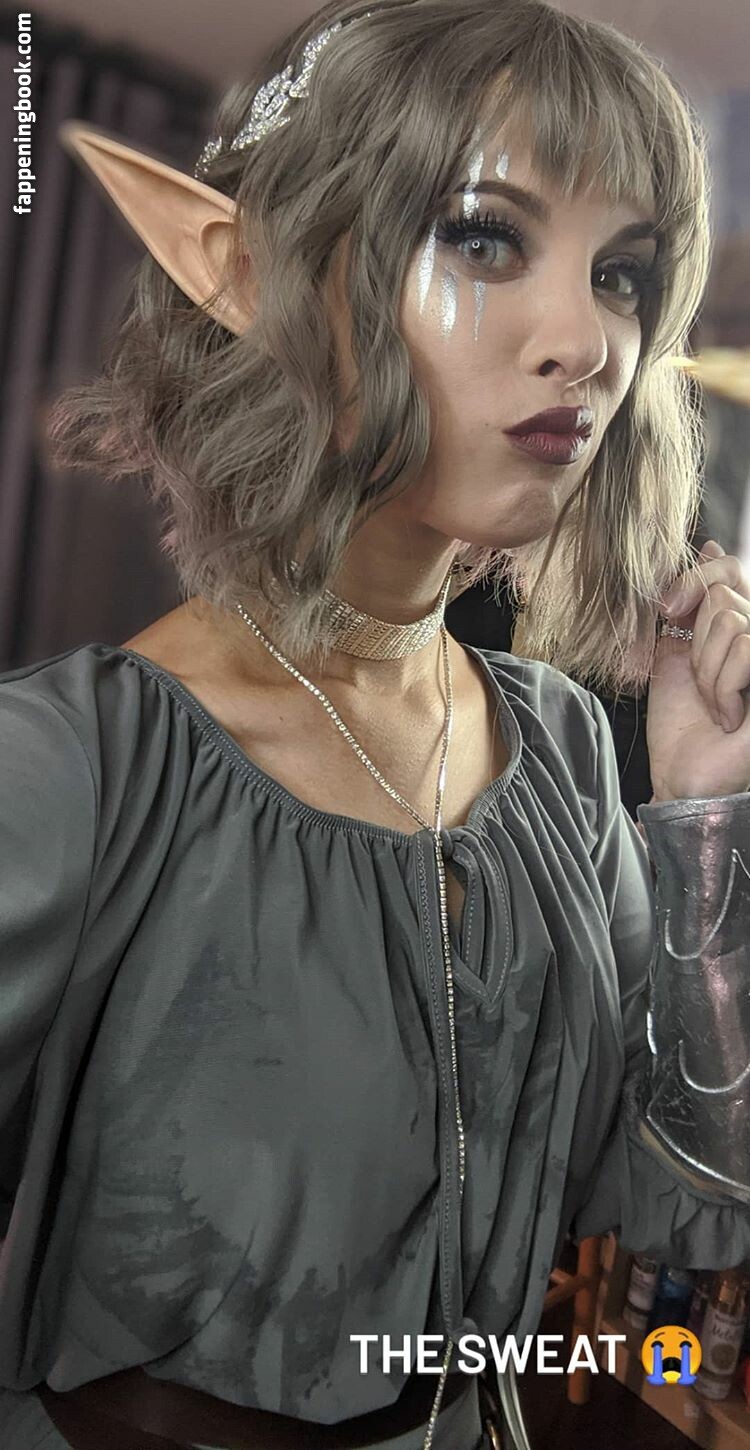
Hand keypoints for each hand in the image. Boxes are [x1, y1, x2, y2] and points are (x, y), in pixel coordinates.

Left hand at [647, 539, 749, 801]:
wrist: (682, 777)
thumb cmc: (681, 723)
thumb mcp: (675, 652)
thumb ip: (689, 603)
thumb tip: (711, 544)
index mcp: (741, 626)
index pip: (728, 566)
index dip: (694, 578)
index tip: (665, 612)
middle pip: (724, 593)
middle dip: (695, 639)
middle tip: (697, 681)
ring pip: (731, 620)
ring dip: (707, 668)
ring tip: (713, 703)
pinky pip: (746, 649)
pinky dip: (723, 687)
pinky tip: (729, 717)